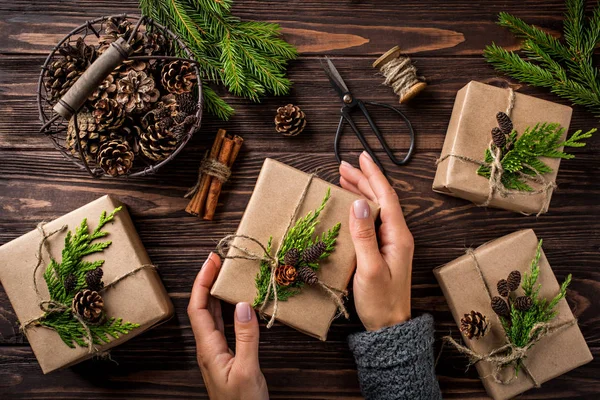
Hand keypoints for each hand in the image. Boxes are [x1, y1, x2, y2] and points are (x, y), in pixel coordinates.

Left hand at [187, 252, 268, 399]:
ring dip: (217, 292)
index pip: (198, 307)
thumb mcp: (247, 370)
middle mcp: (208, 346)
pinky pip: (223, 324)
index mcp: (208, 348)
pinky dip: (228, 307)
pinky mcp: (225, 354)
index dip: (202, 281)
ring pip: (212, 314)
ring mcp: (216, 350)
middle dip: (208, 280)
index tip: (213, 260)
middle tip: (221, 259)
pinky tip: (238, 301)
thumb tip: (244, 304)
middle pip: (202, 306)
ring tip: (228, 273)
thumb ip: (246, 338)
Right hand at [339, 152, 413, 330]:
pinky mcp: (382, 251)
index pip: (386, 196)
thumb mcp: (370, 268)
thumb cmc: (381, 301)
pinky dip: (360, 208)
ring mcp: (391, 243)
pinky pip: (372, 221)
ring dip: (362, 192)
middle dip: (364, 179)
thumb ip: (364, 236)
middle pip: (381, 199)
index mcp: (398, 236)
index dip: (373, 175)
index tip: (361, 157)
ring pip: (376, 209)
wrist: (390, 326)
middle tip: (344, 166)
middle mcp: (397, 235)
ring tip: (345, 178)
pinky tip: (351, 206)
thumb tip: (360, 203)